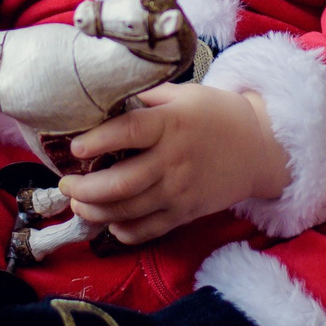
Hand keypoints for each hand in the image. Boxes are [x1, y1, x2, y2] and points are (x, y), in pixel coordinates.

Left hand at [58, 84, 291, 245]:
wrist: (260, 149)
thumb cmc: (217, 114)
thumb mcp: (184, 94)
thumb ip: (146, 98)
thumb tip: (106, 97)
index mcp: (172, 124)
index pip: (129, 132)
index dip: (98, 141)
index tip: (75, 149)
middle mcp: (174, 160)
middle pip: (121, 183)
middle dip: (85, 189)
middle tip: (66, 186)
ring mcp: (180, 191)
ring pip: (129, 210)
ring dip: (96, 211)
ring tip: (79, 204)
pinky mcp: (187, 213)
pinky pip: (149, 229)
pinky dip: (124, 231)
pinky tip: (111, 223)